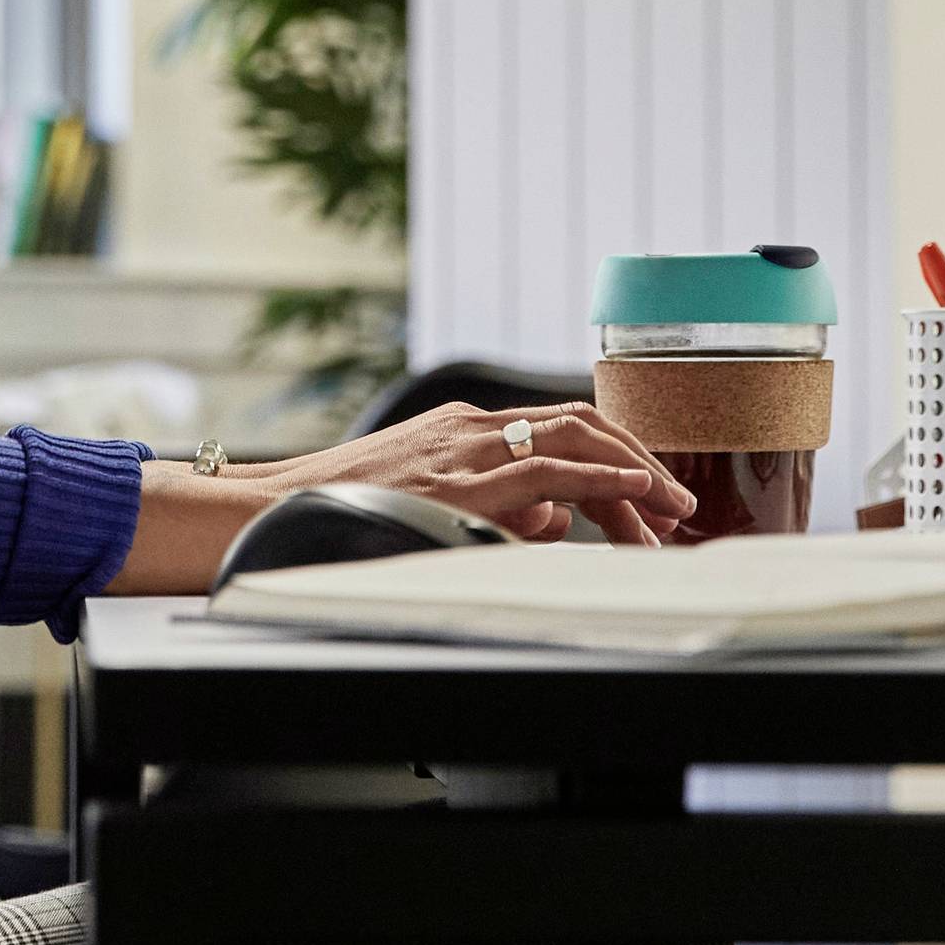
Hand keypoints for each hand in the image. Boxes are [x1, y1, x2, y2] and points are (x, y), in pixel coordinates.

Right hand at [107, 402, 696, 595]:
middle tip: (676, 510)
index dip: (614, 459)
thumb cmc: (339, 519)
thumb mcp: (431, 507)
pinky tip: (636, 498)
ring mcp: (466, 448)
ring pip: (576, 437)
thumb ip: (498, 510)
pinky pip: (550, 467)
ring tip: (671, 514)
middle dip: (638, 461)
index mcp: (463, 428)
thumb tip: (561, 521)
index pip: (559, 428)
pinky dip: (604, 477)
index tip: (649, 501)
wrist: (268, 515)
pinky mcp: (458, 480)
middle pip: (580, 423)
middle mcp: (471, 427)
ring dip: (633, 472)